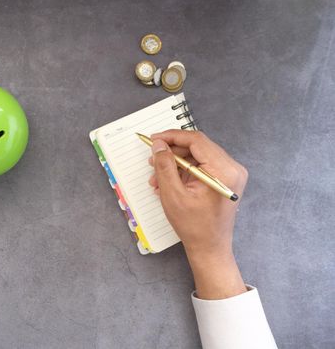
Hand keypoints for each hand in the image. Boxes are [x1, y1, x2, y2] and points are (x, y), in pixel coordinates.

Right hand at [148, 130, 247, 298]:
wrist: (210, 248)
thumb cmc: (194, 227)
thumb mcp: (173, 195)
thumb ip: (165, 166)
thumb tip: (159, 145)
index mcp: (224, 171)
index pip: (196, 141)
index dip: (172, 137)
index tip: (154, 140)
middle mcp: (232, 168)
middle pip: (197, 147)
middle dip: (172, 152)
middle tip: (153, 160)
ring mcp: (230, 174)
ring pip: (197, 156)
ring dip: (175, 163)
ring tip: (157, 178)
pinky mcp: (225, 179)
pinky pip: (202, 166)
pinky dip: (184, 171)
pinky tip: (168, 182)